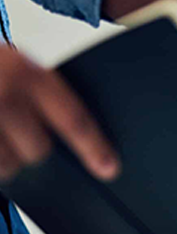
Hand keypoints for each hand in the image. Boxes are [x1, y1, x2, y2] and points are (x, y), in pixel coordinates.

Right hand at [0, 48, 118, 181]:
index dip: (94, 148)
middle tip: (14, 132)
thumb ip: (38, 91)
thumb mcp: (10, 64)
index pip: (73, 119)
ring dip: (2, 161)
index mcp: (24, 72)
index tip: (109, 169)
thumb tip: (76, 137)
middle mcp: (2, 94)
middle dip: (31, 150)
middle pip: (39, 150)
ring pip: (8, 167)